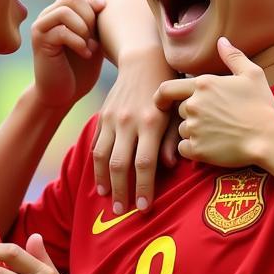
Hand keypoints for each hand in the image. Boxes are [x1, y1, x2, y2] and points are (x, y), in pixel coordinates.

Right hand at [30, 0, 106, 110]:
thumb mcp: (93, 40)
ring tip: (90, 46)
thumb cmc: (80, 68)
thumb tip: (102, 1)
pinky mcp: (40, 42)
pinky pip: (61, 31)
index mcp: (60, 14)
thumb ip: (95, 20)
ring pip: (64, 11)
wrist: (62, 94)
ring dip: (83, 28)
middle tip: (94, 38)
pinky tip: (86, 54)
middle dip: (89, 17)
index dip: (94, 7)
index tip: (103, 26)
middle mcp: (48, 17)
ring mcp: (41, 28)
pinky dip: (78, 42)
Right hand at [92, 48, 178, 214]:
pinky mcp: (103, 116)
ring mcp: (113, 119)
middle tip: (122, 212)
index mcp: (151, 122)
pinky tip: (100, 180)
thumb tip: (169, 167)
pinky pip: (96, 145)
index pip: (144, 163)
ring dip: (103, 182)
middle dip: (121, 192)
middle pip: (120, 165)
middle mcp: (129, 122)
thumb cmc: (169, 90)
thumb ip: (173, 140)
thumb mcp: (178, 112)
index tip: (144, 209)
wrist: (144, 60)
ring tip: (107, 199)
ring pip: (102, 157)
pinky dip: (96, 165)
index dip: (143, 188)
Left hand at [155, 38, 273, 167]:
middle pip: (180, 111)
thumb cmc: (262, 105)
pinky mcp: (197, 149)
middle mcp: (194, 105)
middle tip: (214, 121)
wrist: (269, 137)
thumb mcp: (252, 74)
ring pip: (183, 131)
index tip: (161, 103)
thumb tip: (222, 41)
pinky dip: (194, 149)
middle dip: (192, 116)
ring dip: (194, 133)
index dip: (160, 97)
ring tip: (218, 134)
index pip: (167, 89)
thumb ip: (233, 56)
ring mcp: (194, 128)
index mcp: (203, 84)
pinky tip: (211, 147)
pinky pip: (184, 149)